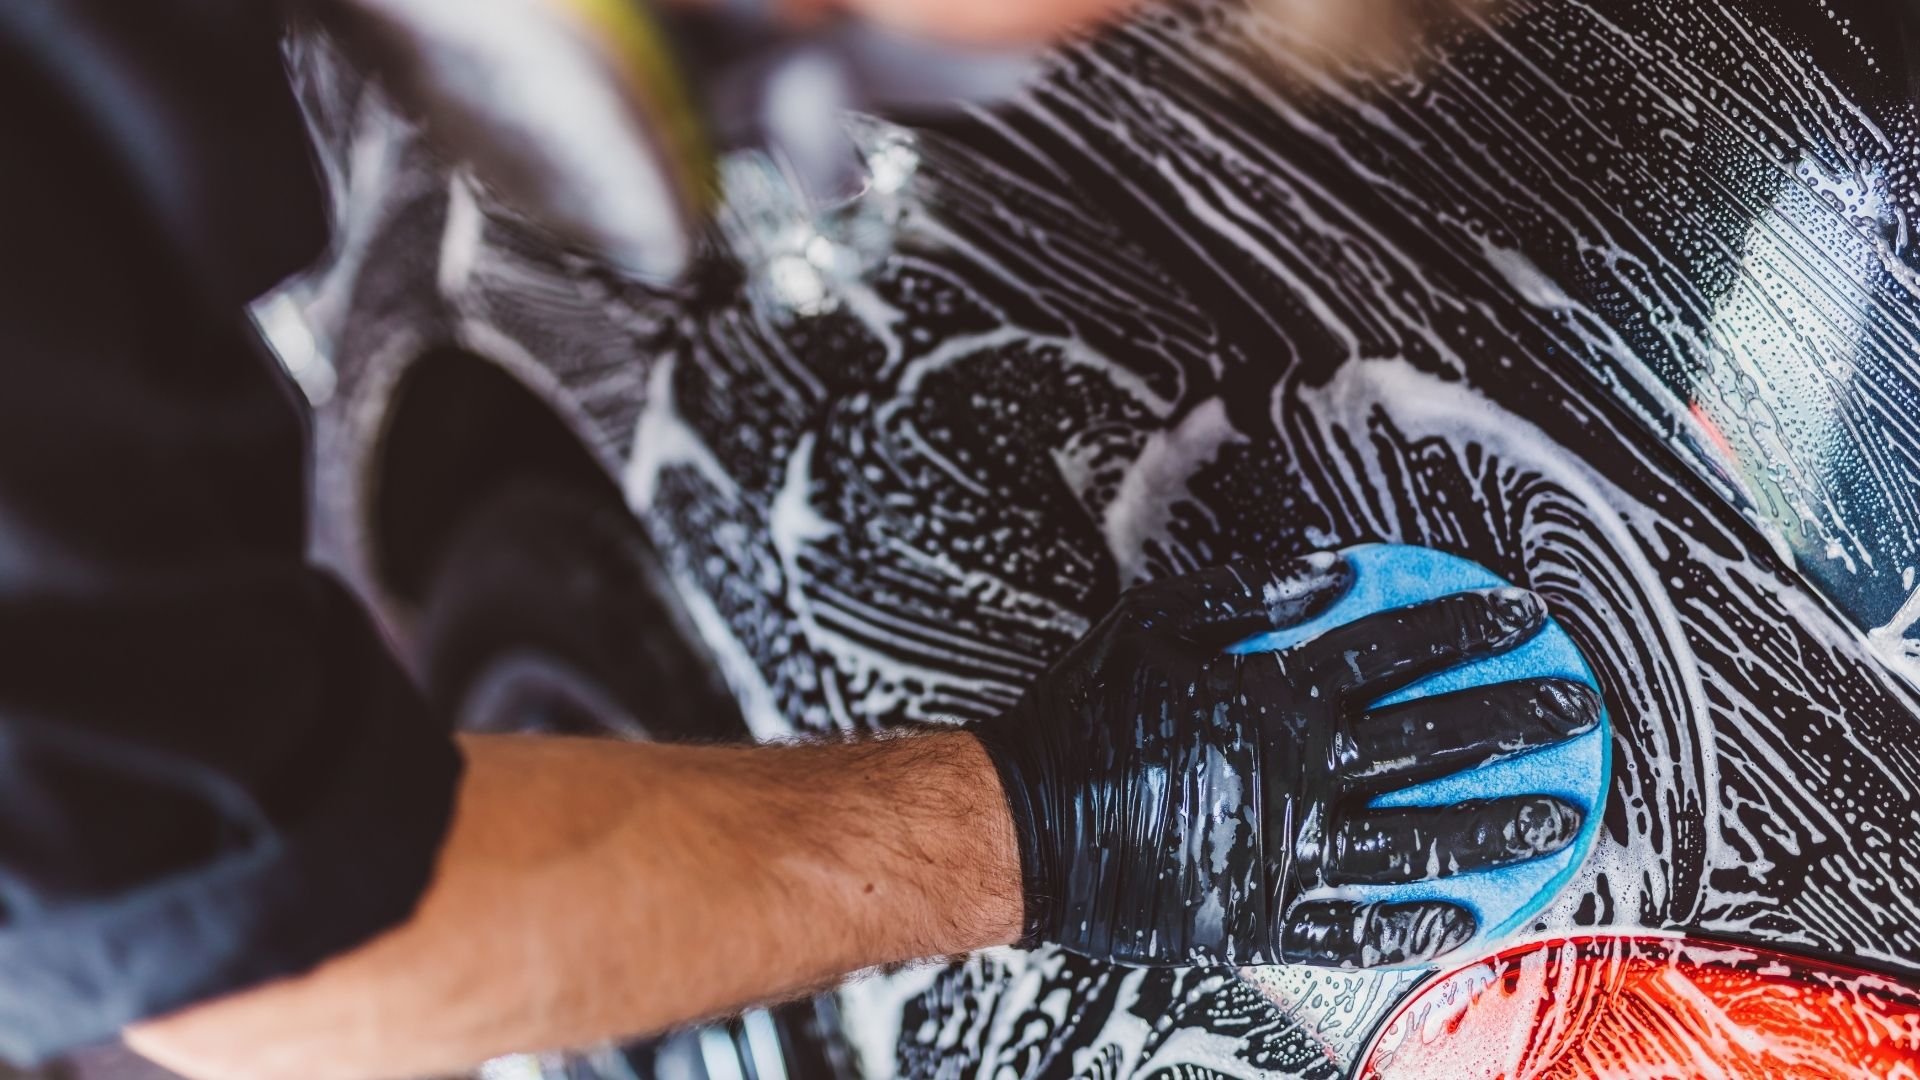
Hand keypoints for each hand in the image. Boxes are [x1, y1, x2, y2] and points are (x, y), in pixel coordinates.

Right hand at [970, 552, 1600, 967]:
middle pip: (1429, 739)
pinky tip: (1467, 915)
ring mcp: (1286, 849)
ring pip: (1416, 840)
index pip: (1392, 648)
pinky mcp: (1264, 915)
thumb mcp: (1153, 624)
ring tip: (1558, 817)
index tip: (1522, 613)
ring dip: (1494, 826)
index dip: (1463, 625)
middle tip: (1574, 706)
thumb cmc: (1082, 719)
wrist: (1024, 825)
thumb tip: (1328, 568)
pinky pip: (1356, 926)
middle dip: (1511, 717)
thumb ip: (1246, 596)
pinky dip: (1414, 923)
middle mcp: (1295, 771)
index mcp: (1272, 695)